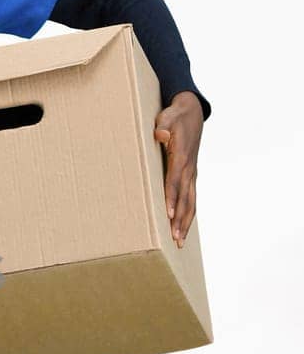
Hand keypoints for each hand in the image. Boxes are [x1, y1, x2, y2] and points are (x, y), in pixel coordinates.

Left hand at [153, 92, 202, 247]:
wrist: (192, 112)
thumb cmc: (175, 116)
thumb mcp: (167, 117)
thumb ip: (163, 126)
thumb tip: (161, 135)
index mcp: (181, 157)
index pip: (175, 181)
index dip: (172, 197)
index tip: (168, 214)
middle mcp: (189, 169)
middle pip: (185, 198)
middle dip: (180, 220)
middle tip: (175, 239)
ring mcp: (192, 173)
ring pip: (191, 202)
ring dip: (186, 222)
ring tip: (179, 242)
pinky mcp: (192, 175)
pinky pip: (192, 198)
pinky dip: (189, 214)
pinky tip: (183, 228)